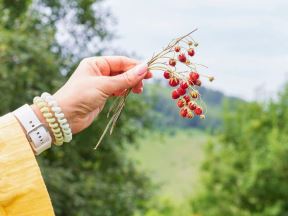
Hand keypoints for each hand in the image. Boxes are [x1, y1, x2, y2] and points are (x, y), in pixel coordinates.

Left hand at [32, 56, 151, 133]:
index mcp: (96, 63)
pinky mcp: (102, 95)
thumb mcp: (104, 85)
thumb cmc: (80, 96)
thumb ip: (125, 79)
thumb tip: (143, 68)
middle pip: (122, 71)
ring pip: (121, 81)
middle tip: (143, 84)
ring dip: (130, 85)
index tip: (148, 72)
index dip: (135, 66)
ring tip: (138, 91)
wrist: (64, 117)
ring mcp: (100, 84)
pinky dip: (124, 91)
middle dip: (134, 76)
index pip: (121, 61)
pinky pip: (117, 90)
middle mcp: (98, 71)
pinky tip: (128, 94)